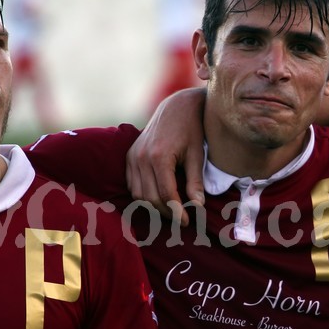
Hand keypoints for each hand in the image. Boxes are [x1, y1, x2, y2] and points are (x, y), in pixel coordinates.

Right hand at [125, 88, 207, 225]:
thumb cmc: (191, 129)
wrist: (176, 107)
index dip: (177, 211)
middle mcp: (141, 157)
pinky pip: (132, 184)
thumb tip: (198, 205)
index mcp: (158, 156)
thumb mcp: (197, 154)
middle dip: (166, 212)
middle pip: (150, 197)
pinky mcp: (129, 156)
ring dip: (154, 206)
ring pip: (138, 194)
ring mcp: (132, 156)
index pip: (166, 194)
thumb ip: (195, 181)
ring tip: (172, 212)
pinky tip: (158, 199)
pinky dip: (143, 195)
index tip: (187, 221)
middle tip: (182, 220)